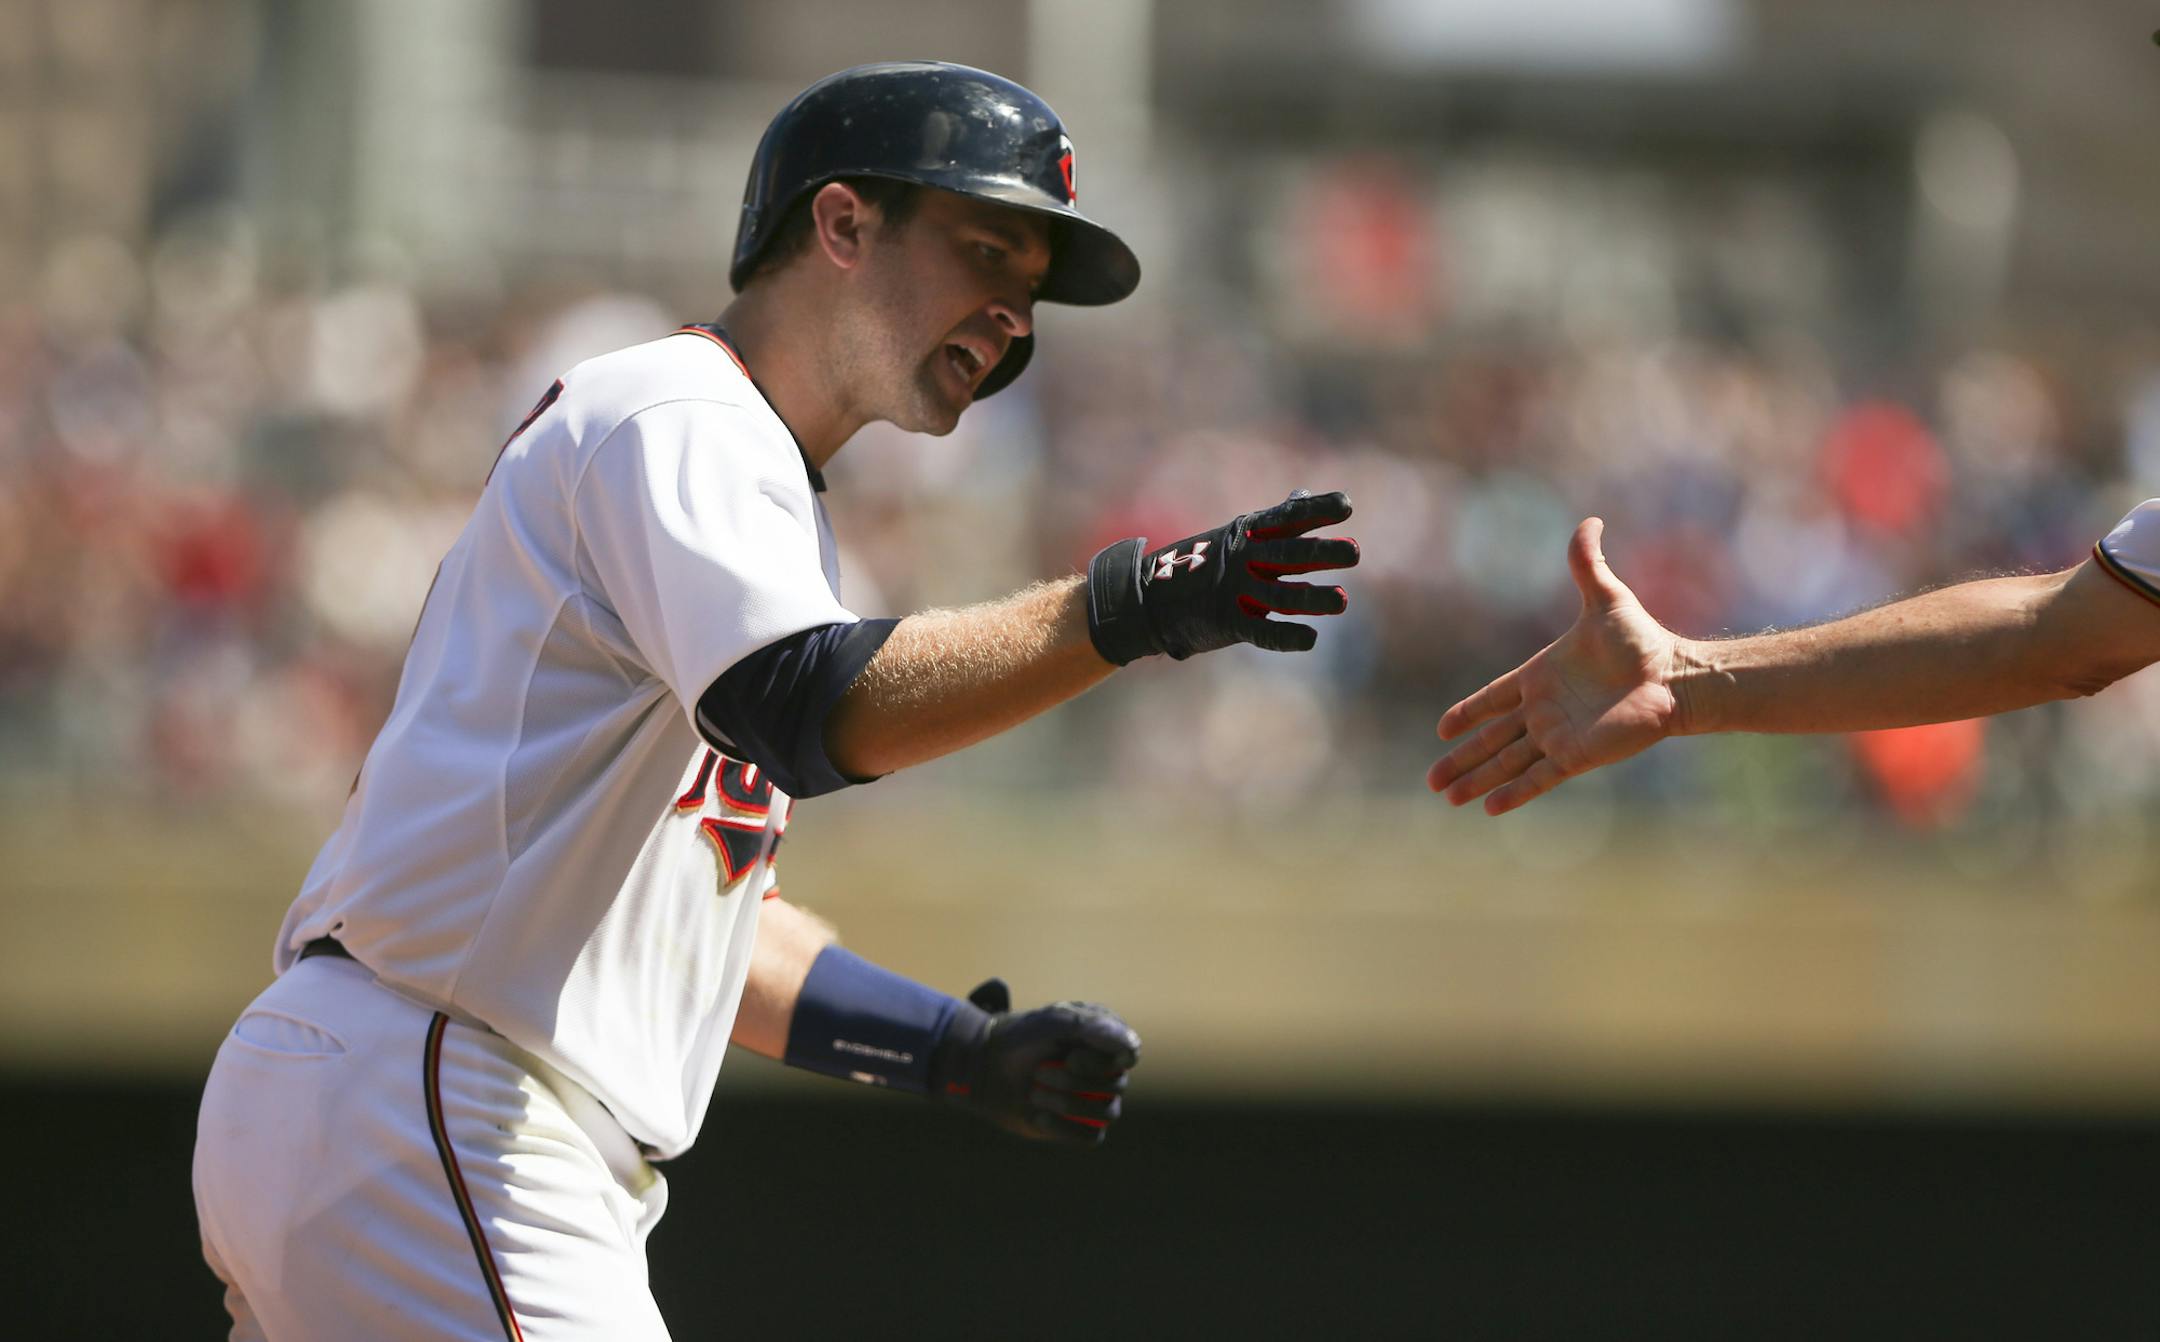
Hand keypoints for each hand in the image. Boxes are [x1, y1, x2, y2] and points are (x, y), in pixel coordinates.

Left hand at [928, 979, 1141, 1147]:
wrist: (985, 1065)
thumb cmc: (1021, 1037)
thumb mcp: (1052, 1021)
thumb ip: (1091, 1027)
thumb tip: (1131, 1047)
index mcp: (1108, 1038)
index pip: (1128, 1055)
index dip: (1102, 1062)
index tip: (1071, 1055)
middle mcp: (1109, 1069)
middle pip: (1116, 1086)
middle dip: (1073, 1081)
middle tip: (1039, 1070)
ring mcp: (1096, 1099)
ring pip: (1106, 1114)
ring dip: (1067, 1103)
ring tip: (1034, 1092)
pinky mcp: (1080, 1126)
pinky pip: (1090, 1137)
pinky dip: (1063, 1128)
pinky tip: (1037, 1115)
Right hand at [1086, 490, 1358, 662]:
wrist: (1149, 599)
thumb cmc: (1201, 564)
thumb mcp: (1235, 536)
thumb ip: (1275, 522)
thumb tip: (1302, 495)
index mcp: (1247, 535)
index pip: (1287, 518)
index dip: (1317, 510)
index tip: (1347, 505)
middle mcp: (1243, 559)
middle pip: (1288, 554)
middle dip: (1321, 552)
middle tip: (1355, 552)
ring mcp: (1234, 591)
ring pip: (1281, 595)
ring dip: (1312, 598)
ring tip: (1341, 601)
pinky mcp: (1227, 622)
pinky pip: (1261, 631)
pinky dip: (1286, 636)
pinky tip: (1310, 639)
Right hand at [1428, 518, 1683, 813]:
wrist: (1674, 676)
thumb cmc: (1642, 639)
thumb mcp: (1606, 598)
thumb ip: (1587, 563)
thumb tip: (1590, 521)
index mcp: (1540, 676)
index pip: (1494, 699)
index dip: (1468, 713)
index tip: (1443, 730)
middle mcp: (1544, 710)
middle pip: (1492, 739)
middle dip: (1461, 760)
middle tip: (1431, 779)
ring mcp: (1557, 735)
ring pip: (1506, 762)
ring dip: (1477, 779)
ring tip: (1448, 796)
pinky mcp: (1576, 756)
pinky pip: (1537, 778)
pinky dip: (1514, 793)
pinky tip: (1489, 808)